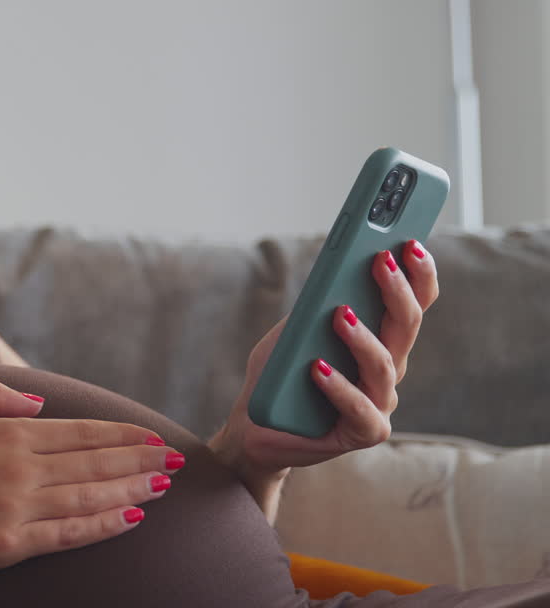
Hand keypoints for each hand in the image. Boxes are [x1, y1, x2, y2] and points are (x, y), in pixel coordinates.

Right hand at [0, 379, 181, 577]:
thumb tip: (38, 403)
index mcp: (7, 433)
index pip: (81, 432)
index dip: (123, 433)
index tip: (152, 434)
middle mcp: (20, 468)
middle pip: (96, 461)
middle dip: (140, 459)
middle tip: (176, 460)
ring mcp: (18, 508)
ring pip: (91, 496)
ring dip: (132, 488)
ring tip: (161, 485)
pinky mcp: (10, 544)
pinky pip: (69, 534)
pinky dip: (103, 525)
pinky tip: (128, 519)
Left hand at [215, 240, 440, 478]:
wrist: (255, 426)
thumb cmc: (279, 375)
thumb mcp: (294, 332)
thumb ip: (315, 307)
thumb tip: (333, 275)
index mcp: (380, 340)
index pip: (413, 303)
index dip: (418, 273)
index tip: (411, 241)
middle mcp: (388, 370)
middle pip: (406, 326)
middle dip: (397, 290)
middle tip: (381, 260)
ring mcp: (380, 403)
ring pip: (384, 365)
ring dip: (363, 337)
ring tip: (340, 314)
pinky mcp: (363, 433)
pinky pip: (358, 409)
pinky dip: (338, 386)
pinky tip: (316, 366)